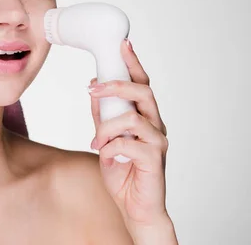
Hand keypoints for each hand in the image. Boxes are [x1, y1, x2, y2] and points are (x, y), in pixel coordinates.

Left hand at [88, 40, 171, 232]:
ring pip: (132, 118)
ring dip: (107, 127)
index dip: (133, 63)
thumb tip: (93, 88)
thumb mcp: (105, 138)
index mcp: (146, 117)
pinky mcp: (154, 160)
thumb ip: (102, 115)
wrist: (134, 206)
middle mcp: (156, 125)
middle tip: (93, 88)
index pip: (142, 84)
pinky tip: (108, 157)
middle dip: (117, 85)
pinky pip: (129, 144)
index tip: (123, 44)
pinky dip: (112, 148)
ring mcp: (157, 142)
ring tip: (96, 142)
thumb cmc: (123, 171)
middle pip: (143, 93)